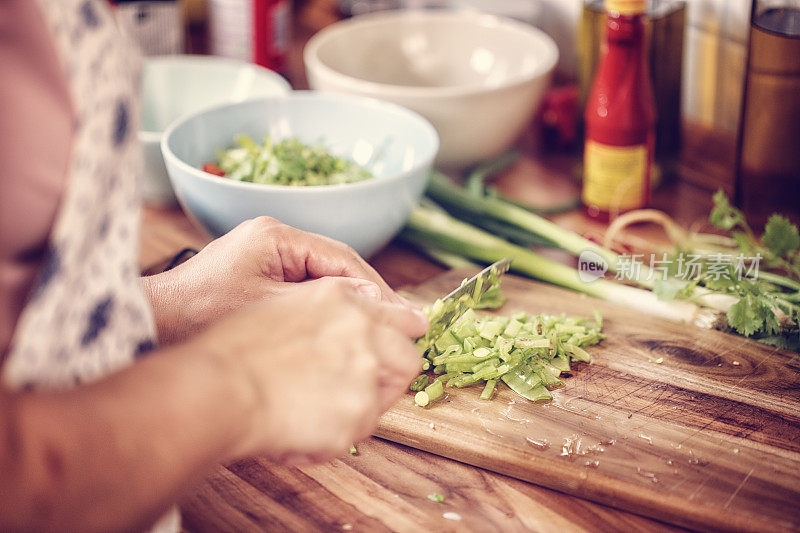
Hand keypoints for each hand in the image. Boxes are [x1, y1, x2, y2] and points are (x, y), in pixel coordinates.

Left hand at [144, 217, 411, 342]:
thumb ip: (321, 300)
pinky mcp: (261, 271)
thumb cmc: (201, 314)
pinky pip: (306, 285)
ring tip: (376, 327)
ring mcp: (267, 253)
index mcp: (276, 236)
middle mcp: (274, 237)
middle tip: (398, 321)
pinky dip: (326, 305)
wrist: (154, 323)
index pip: (340, 257)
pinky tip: (341, 326)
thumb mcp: (268, 307)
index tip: (399, 312)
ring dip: (348, 300)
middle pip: (336, 263)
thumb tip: (371, 300)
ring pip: (323, 275)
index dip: (374, 286)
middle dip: (366, 293)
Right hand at [196, 277, 427, 463]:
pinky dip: (326, 441)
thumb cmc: (232, 349)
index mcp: (343, 303)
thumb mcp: (281, 303)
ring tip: (310, 415)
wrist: (218, 387)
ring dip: (354, 410)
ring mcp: (364, 377)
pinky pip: (353, 436)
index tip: (411, 336)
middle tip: (362, 391)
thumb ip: (327, 304)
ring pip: (381, 402)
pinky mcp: (357, 418)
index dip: (406, 330)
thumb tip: (355, 304)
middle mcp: (363, 335)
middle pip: (408, 359)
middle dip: (393, 376)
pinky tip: (293, 435)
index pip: (397, 316)